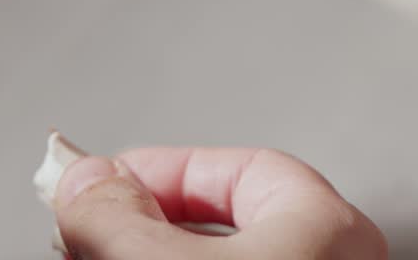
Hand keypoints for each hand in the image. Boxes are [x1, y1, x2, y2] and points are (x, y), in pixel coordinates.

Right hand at [55, 148, 387, 259]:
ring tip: (99, 252)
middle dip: (152, 216)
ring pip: (229, 258)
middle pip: (231, 220)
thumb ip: (118, 216)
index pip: (244, 168)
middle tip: (92, 225)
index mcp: (331, 227)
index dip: (164, 170)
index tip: (105, 179)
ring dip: (158, 251)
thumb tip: (86, 180)